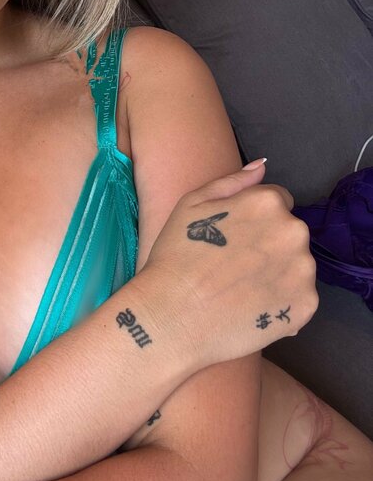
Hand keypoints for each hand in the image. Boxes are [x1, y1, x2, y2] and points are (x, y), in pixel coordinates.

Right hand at [141, 160, 317, 368]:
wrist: (174, 315)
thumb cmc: (176, 256)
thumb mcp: (192, 204)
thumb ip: (232, 182)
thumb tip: (263, 166)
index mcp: (268, 203)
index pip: (277, 200)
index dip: (254, 218)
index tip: (234, 238)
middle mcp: (294, 232)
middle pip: (289, 233)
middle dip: (269, 243)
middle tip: (235, 265)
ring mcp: (304, 271)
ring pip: (296, 265)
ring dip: (278, 272)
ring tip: (242, 289)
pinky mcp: (306, 306)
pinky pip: (298, 297)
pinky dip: (282, 302)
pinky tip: (252, 308)